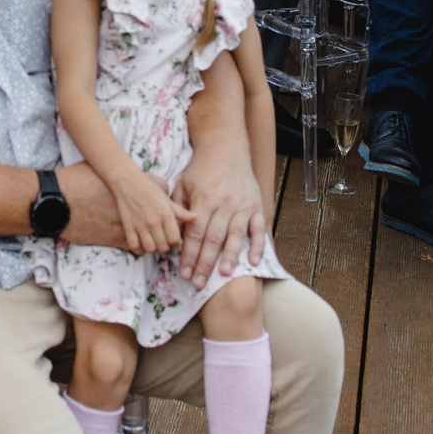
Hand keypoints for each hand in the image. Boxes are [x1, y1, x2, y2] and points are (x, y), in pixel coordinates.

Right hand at [108, 167, 185, 255]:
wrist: (127, 182)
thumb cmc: (149, 189)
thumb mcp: (167, 199)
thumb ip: (181, 211)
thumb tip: (196, 217)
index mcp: (166, 214)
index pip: (175, 240)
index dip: (176, 243)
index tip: (174, 240)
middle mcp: (154, 222)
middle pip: (163, 247)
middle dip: (166, 247)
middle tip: (164, 242)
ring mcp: (140, 226)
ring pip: (150, 249)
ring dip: (153, 249)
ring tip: (154, 243)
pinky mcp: (128, 227)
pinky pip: (134, 246)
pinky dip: (139, 249)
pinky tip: (142, 243)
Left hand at [173, 139, 267, 287]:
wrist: (225, 149)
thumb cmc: (201, 171)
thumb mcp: (183, 185)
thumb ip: (179, 210)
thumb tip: (174, 236)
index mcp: (204, 200)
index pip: (194, 234)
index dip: (189, 256)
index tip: (184, 273)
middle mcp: (224, 204)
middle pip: (213, 239)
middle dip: (205, 263)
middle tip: (199, 283)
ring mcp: (242, 205)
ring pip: (235, 235)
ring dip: (230, 257)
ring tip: (224, 275)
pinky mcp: (256, 206)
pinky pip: (258, 228)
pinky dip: (257, 245)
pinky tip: (253, 262)